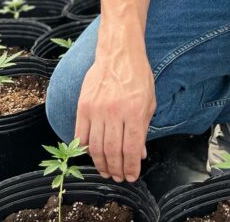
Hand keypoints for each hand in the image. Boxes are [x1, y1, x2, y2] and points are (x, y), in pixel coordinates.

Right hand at [74, 31, 154, 182]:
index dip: (131, 167)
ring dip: (100, 163)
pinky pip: (80, 134)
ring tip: (106, 171)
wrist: (118, 53)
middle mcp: (115, 112)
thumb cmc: (138, 76)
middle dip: (116, 169)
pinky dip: (84, 148)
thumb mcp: (149, 102)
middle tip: (117, 177)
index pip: (132, 149)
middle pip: (112, 151)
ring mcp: (96, 109)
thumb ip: (144, 129)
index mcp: (135, 111)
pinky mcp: (83, 105)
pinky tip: (90, 155)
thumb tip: (140, 154)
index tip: (131, 177)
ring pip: (95, 146)